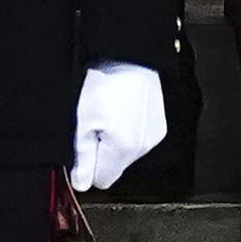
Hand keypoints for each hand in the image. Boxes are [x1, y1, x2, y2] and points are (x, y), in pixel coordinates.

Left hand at [71, 61, 164, 191]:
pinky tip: (124, 112)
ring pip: (127, 154)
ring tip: (110, 114)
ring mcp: (153, 139)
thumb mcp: (84, 119)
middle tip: (96, 125)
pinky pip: (140, 141)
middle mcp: (141, 149)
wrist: (130, 58)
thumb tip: (81, 183)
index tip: (84, 147)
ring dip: (116, 141)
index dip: (89, 166)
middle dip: (103, 152)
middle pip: (115, 167)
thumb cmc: (106, 83)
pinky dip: (130, 131)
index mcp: (122, 149)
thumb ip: (83, 156)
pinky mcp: (159, 128)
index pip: (102, 180)